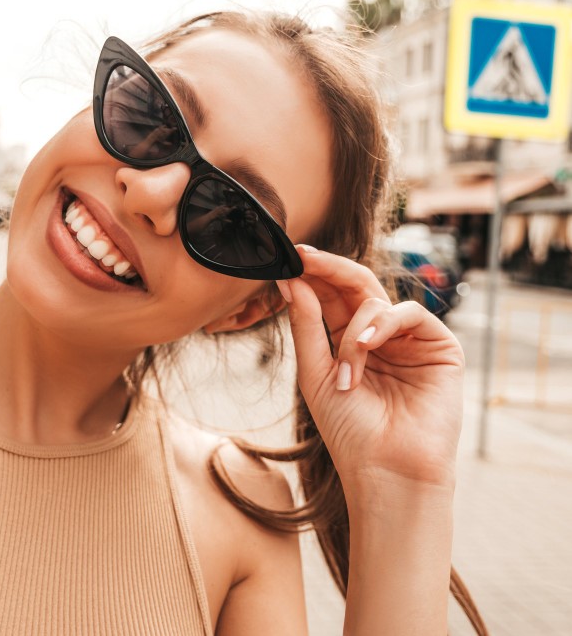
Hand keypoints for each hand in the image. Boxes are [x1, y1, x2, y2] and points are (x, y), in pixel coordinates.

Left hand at [276, 247, 463, 496]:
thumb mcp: (315, 373)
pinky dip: (383, 324)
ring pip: (376, 302)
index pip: (330, 296)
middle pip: (355, 286)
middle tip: (305, 257)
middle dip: (329, 269)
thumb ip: (306, 325)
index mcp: (348, 342)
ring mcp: (409, 340)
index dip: (312, 276)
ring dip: (353, 332)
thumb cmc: (349, 430)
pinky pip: (409, 313)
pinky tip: (368, 346)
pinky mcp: (440, 346)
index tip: (289, 257)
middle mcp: (379, 336)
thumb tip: (290, 280)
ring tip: (347, 375)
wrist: (387, 471)